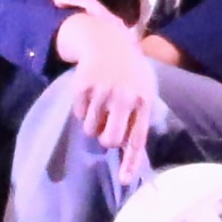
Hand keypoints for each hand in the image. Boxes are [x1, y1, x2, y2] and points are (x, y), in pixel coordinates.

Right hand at [67, 37, 162, 163]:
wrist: (107, 41)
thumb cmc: (129, 72)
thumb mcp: (142, 90)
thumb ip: (137, 118)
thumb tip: (129, 152)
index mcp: (143, 100)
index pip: (137, 138)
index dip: (130, 161)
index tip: (124, 180)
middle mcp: (124, 97)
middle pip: (110, 139)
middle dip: (106, 140)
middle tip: (106, 130)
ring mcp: (103, 91)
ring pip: (91, 129)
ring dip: (93, 123)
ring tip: (100, 104)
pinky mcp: (83, 86)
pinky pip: (79, 115)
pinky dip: (82, 110)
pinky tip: (91, 94)